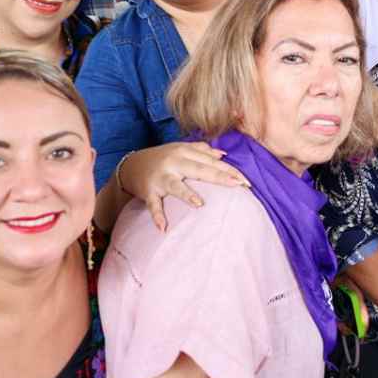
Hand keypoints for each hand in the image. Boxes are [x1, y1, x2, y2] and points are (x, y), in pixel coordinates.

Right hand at [119, 142, 250, 230]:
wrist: (131, 165)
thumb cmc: (163, 158)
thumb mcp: (181, 149)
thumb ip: (202, 150)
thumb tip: (224, 154)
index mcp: (184, 152)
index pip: (211, 161)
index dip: (229, 170)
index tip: (245, 180)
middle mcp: (174, 162)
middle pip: (199, 169)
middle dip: (219, 177)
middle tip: (237, 185)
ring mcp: (161, 177)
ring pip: (175, 186)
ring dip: (186, 194)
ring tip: (199, 204)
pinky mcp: (149, 191)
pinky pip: (153, 205)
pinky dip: (157, 216)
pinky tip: (163, 228)